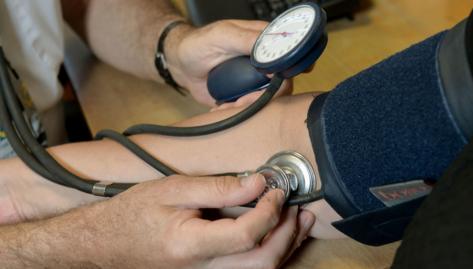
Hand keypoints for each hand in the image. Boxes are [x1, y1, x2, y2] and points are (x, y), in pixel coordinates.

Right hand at [76, 174, 313, 268]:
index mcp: (190, 245)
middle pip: (262, 263)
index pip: (247, 235)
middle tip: (297, 208)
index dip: (269, 210)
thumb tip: (257, 182)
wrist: (107, 243)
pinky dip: (269, 254)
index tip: (276, 188)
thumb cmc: (134, 214)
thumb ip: (218, 187)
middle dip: (287, 234)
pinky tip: (278, 235)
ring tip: (300, 221)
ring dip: (285, 247)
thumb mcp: (173, 189)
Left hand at [165, 20, 291, 105]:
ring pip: (269, 100)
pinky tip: (223, 107)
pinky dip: (239, 112)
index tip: (273, 82)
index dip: (287, 72)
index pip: (288, 57)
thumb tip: (271, 50)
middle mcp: (264, 62)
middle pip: (283, 84)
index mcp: (264, 42)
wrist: (181, 65)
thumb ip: (247, 40)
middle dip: (263, 96)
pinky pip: (252, 109)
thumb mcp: (222, 36)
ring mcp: (256, 80)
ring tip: (228, 105)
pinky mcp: (246, 95)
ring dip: (249, 107)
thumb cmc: (198, 44)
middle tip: (241, 99)